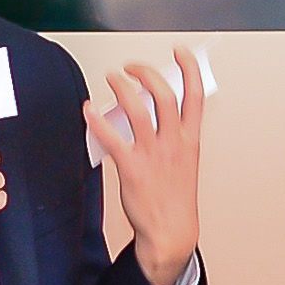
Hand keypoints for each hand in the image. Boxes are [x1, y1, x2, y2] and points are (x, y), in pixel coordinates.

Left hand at [85, 54, 207, 284]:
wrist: (171, 232)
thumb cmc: (175, 197)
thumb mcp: (186, 161)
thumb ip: (174, 135)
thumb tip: (154, 110)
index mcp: (190, 140)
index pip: (195, 96)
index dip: (189, 69)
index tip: (179, 52)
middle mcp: (173, 143)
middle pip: (164, 95)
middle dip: (146, 73)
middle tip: (132, 67)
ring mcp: (152, 155)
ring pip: (137, 110)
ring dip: (122, 88)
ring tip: (112, 78)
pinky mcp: (132, 169)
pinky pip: (112, 138)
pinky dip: (98, 120)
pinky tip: (89, 110)